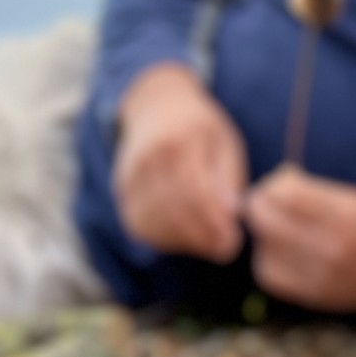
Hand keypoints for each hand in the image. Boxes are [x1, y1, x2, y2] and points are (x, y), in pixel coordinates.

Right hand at [112, 64, 247, 260]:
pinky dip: (164, 239)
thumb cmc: (200, 129)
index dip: (214, 222)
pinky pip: (140, 225)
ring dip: (185, 242)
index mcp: (178, 143)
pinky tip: (186, 239)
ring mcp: (129, 177)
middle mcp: (147, 160)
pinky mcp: (122, 192)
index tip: (233, 240)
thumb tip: (231, 215)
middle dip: (202, 238)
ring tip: (210, 245)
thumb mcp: (224, 143)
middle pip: (173, 211)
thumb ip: (227, 178)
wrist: (156, 107)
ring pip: (155, 223)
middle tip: (225, 250)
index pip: (195, 192)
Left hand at [244, 166, 355, 313]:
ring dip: (265, 232)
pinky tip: (280, 249)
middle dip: (260, 204)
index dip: (274, 185)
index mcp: (344, 217)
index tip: (278, 184)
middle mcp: (331, 248)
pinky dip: (268, 257)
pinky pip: (268, 273)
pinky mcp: (310, 295)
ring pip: (264, 246)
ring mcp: (319, 275)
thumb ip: (313, 189)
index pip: (288, 194)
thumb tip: (274, 182)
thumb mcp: (354, 199)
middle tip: (263, 202)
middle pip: (268, 220)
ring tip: (277, 226)